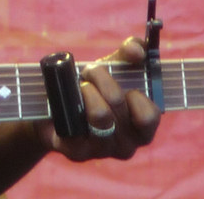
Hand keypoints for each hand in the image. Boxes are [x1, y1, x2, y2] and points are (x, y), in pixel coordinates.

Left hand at [34, 37, 160, 160]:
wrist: (53, 105)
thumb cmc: (93, 86)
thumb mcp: (113, 67)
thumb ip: (130, 53)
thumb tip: (137, 50)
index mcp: (142, 128)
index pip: (149, 117)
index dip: (135, 95)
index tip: (123, 81)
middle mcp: (125, 144)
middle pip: (118, 108)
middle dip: (101, 79)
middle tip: (90, 71)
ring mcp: (101, 151)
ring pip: (100, 116)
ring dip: (86, 91)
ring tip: (79, 85)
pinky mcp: (77, 153)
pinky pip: (76, 129)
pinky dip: (69, 108)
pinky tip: (66, 103)